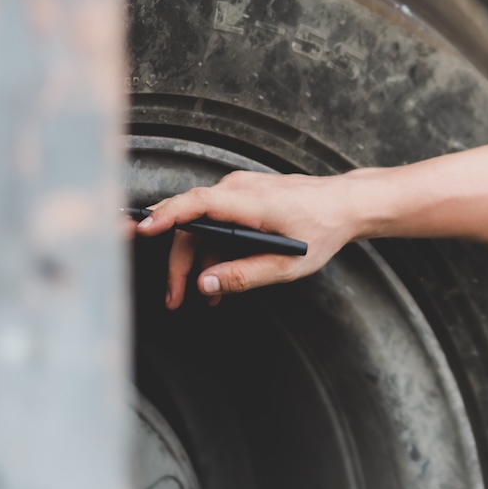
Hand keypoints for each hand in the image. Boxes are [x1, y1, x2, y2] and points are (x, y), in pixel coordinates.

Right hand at [132, 170, 357, 308]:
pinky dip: (213, 250)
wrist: (345, 205)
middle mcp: (240, 189)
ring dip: (196, 261)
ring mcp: (240, 190)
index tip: (143, 230)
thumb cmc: (321, 230)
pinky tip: (217, 278)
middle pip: (192, 224)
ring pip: (202, 226)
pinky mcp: (243, 197)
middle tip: (174, 299)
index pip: (198, 204)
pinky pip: (216, 222)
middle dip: (178, 264)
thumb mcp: (286, 265)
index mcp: (251, 203)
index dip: (167, 216)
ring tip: (201, 297)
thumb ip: (243, 276)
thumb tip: (204, 285)